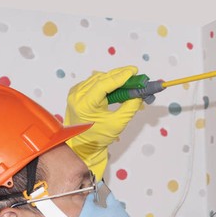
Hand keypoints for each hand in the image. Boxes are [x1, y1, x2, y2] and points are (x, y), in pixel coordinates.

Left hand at [64, 66, 143, 180]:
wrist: (81, 145)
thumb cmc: (98, 137)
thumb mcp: (118, 124)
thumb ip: (130, 107)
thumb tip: (139, 94)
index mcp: (85, 105)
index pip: (103, 84)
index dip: (120, 76)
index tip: (133, 71)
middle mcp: (77, 96)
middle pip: (101, 78)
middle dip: (119, 74)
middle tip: (135, 73)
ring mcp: (75, 93)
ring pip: (97, 78)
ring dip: (114, 77)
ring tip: (129, 80)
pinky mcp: (77, 92)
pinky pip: (94, 82)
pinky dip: (107, 82)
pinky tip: (117, 84)